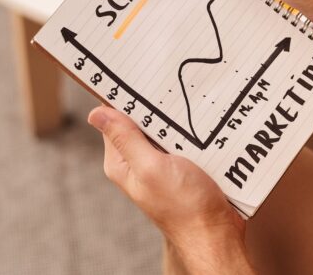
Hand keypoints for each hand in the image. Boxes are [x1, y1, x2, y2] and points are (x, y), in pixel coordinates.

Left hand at [88, 106, 253, 273]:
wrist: (217, 232)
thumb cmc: (185, 206)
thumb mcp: (152, 167)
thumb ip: (125, 139)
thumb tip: (96, 114)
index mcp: (122, 163)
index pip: (114, 119)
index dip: (125, 99)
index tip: (140, 80)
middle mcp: (138, 163)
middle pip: (141, 122)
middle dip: (155, 107)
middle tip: (171, 93)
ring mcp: (162, 165)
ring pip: (165, 129)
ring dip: (177, 120)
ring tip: (190, 110)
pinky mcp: (184, 167)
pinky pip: (184, 140)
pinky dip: (192, 132)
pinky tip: (202, 127)